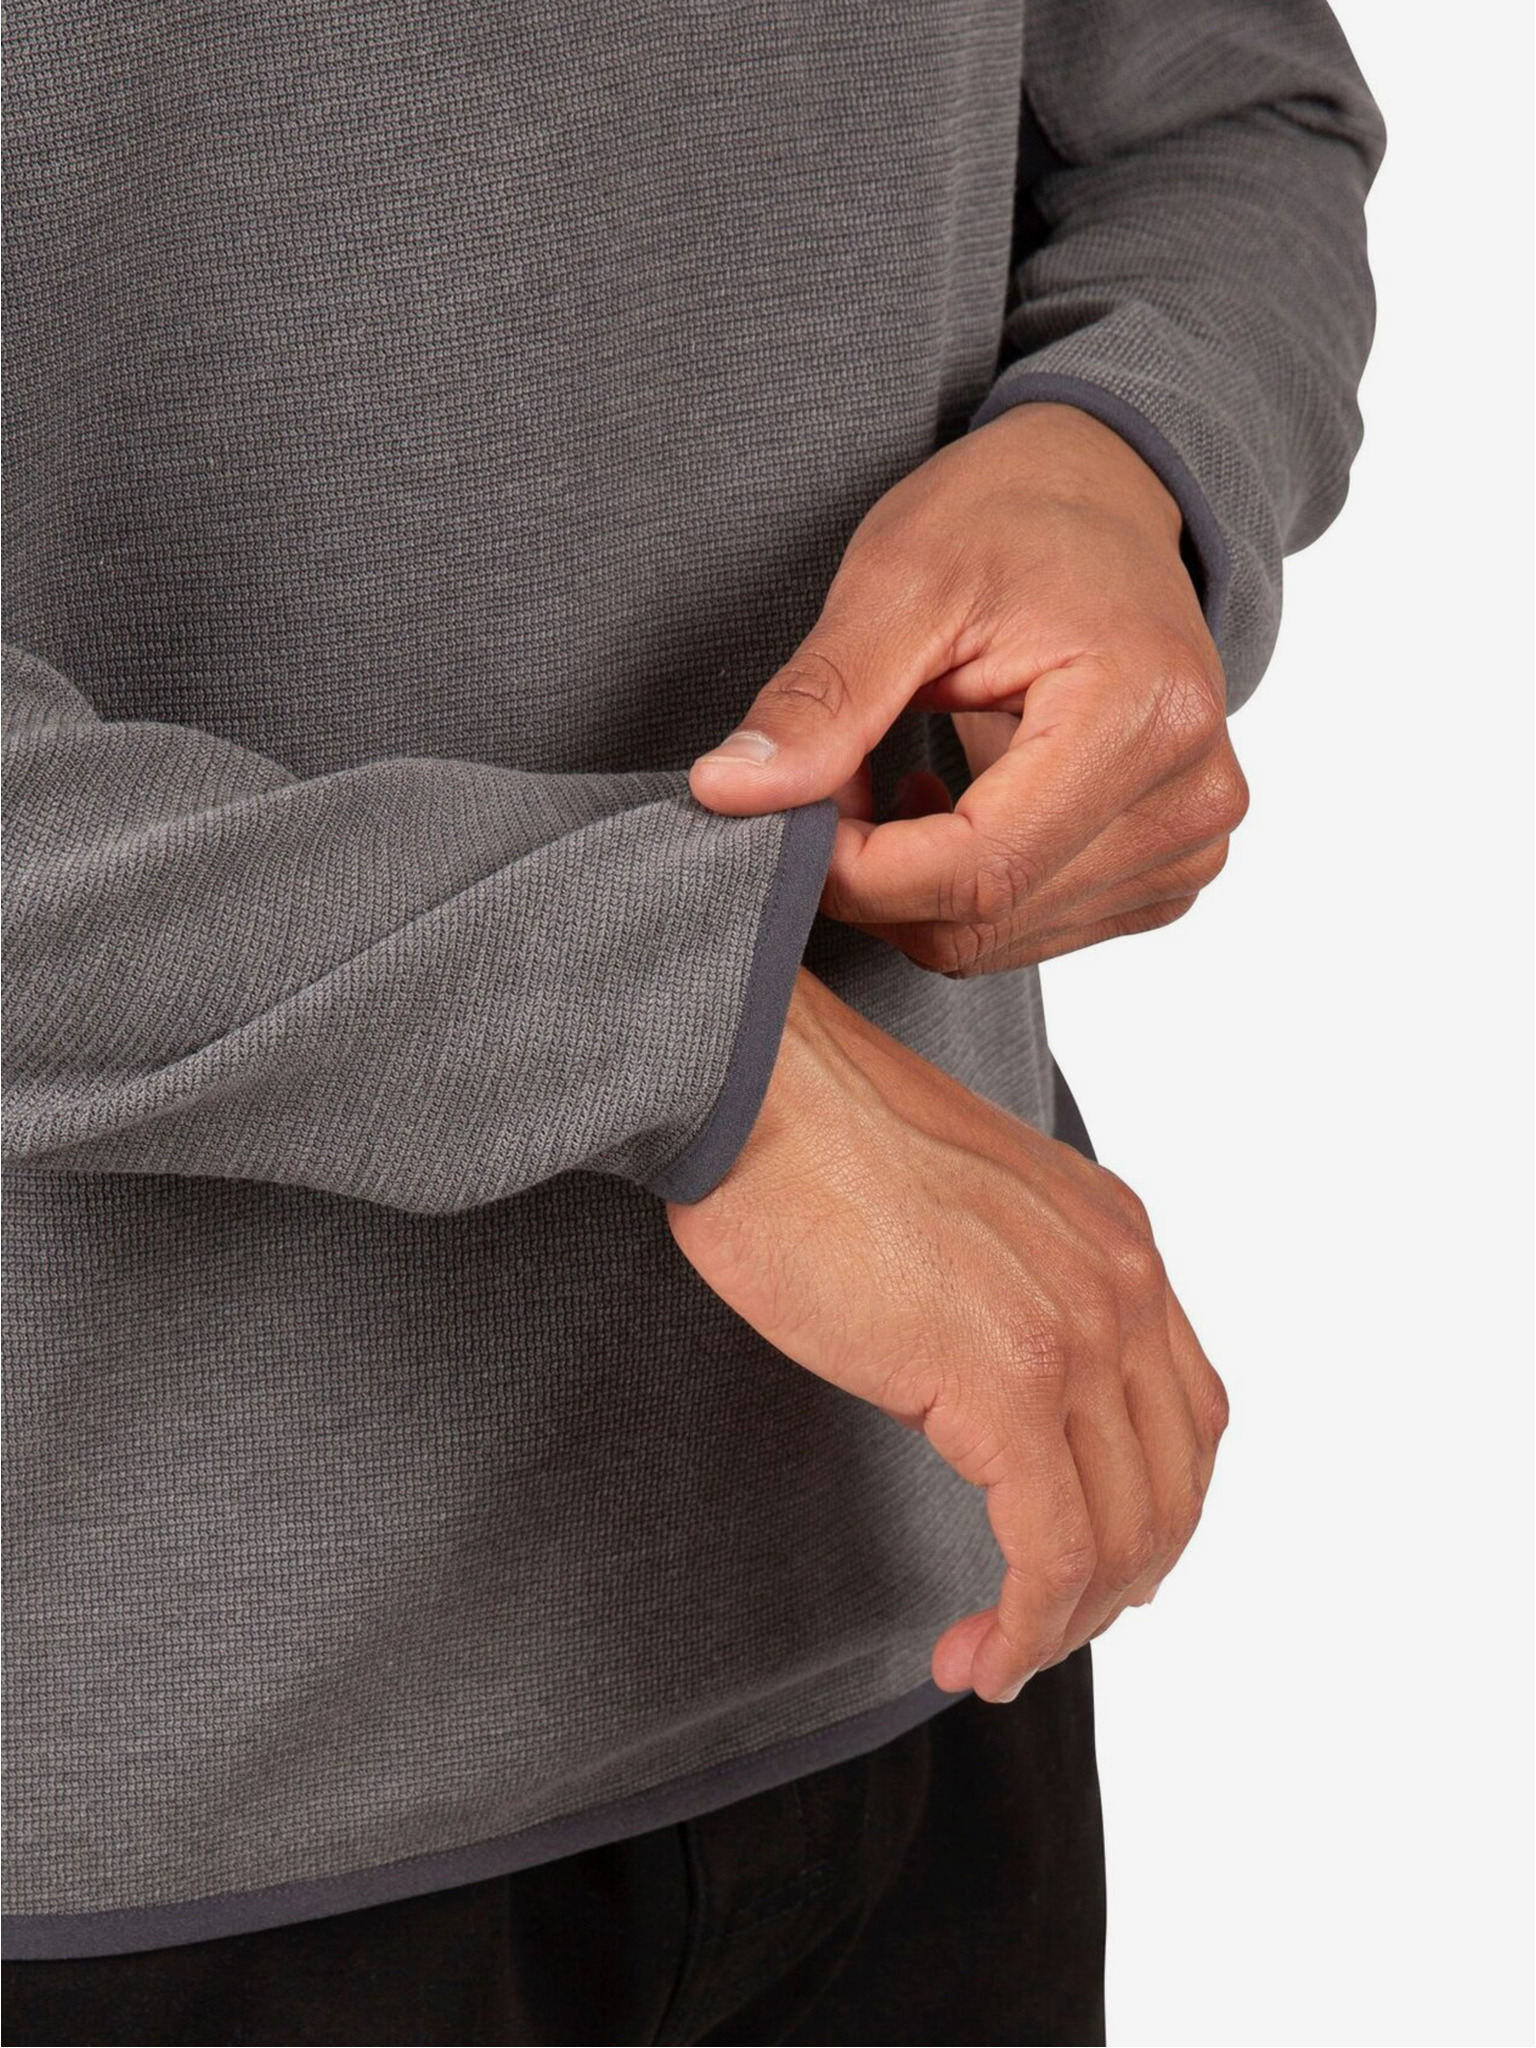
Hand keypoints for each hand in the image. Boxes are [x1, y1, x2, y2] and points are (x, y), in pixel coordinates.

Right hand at [667, 970, 1228, 1701]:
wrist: (759, 1088)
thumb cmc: (815, 1141)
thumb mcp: (958, 1210)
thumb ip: (1008, 1283)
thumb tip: (989, 1384)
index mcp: (1116, 1238)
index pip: (1184, 1415)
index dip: (1147, 1513)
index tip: (1084, 1571)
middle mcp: (1122, 1282)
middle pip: (1172, 1486)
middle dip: (1113, 1585)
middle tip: (1034, 1631)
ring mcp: (1076, 1332)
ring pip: (1125, 1535)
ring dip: (1067, 1625)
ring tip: (994, 1658)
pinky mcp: (1008, 1383)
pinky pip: (1052, 1550)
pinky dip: (1028, 1626)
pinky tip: (973, 1655)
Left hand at [690, 403, 1247, 971]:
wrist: (1105, 499)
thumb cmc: (1012, 518)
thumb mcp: (900, 579)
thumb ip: (822, 700)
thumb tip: (728, 793)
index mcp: (1146, 714)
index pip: (979, 870)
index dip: (855, 871)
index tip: (783, 813)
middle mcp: (1192, 799)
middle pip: (983, 919)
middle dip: (872, 874)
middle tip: (829, 777)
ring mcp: (1189, 847)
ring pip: (994, 941)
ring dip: (908, 883)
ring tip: (885, 775)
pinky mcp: (1167, 873)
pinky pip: (1025, 933)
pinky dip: (955, 890)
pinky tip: (946, 805)